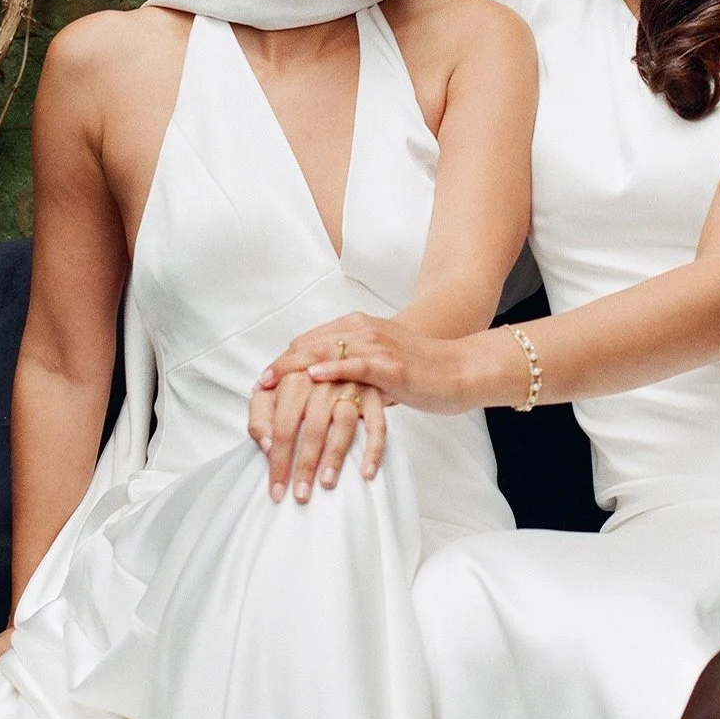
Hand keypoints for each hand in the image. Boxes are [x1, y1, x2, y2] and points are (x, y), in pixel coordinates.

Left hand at [249, 366, 386, 502]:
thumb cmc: (298, 381)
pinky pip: (377, 424)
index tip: (276, 489)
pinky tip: (366, 473)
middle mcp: (323, 381)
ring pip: (344, 424)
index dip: (279, 460)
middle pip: (312, 428)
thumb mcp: (271, 391)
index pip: (283, 426)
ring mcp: (351, 386)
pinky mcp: (373, 394)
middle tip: (301, 495)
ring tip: (326, 483)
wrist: (334, 352)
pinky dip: (373, 448)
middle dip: (305, 465)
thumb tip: (266, 445)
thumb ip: (260, 415)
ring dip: (336, 456)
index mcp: (293, 379)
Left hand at [263, 312, 490, 415]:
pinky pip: (355, 365)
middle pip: (309, 347)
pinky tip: (312, 378)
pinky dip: (331, 370)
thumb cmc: (422, 371)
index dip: (283, 362)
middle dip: (280, 368)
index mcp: (357, 328)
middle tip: (256, 388)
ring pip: (325, 355)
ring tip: (271, 387)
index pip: (309, 343)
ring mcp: (377, 346)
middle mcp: (362, 331)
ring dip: (295, 374)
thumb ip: (352, 371)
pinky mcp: (391, 365)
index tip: (262, 381)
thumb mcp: (379, 366)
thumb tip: (326, 390)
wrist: (462, 369)